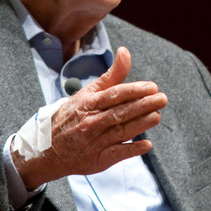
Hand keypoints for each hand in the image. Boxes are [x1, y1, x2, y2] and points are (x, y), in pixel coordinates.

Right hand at [14, 46, 166, 186]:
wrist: (49, 148)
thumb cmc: (74, 115)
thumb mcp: (88, 93)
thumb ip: (111, 76)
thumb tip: (125, 52)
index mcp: (89, 103)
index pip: (114, 95)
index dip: (133, 91)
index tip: (152, 87)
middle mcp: (91, 122)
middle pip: (120, 113)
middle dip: (143, 105)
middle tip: (162, 99)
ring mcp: (95, 142)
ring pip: (120, 132)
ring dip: (140, 124)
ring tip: (156, 116)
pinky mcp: (99, 159)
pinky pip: (117, 154)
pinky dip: (131, 149)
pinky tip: (147, 144)